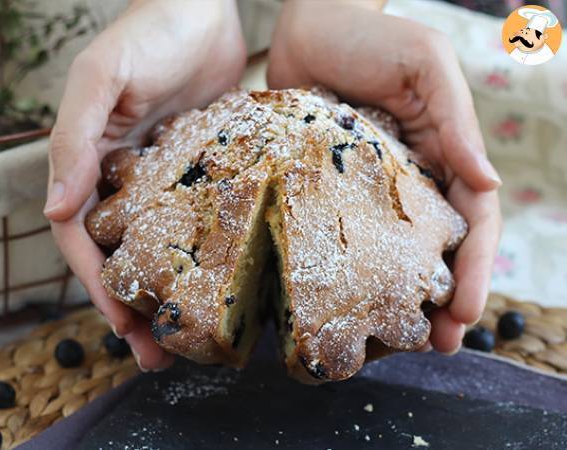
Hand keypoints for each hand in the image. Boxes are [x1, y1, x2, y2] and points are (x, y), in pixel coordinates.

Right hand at [44, 0, 245, 370]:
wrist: (204, 8)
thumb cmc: (150, 33)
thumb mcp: (102, 77)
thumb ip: (75, 138)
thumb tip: (53, 208)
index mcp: (90, 162)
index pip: (82, 237)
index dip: (98, 283)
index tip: (121, 325)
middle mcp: (121, 177)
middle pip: (121, 255)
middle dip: (131, 306)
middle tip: (154, 356)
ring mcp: (161, 178)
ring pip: (158, 248)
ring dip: (167, 293)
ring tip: (186, 338)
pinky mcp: (199, 171)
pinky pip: (194, 222)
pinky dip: (198, 257)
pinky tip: (216, 284)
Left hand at [268, 1, 501, 353]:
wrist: (309, 23)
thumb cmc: (372, 36)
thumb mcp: (425, 66)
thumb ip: (454, 120)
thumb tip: (486, 180)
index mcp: (445, 154)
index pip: (472, 222)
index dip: (473, 269)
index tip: (464, 314)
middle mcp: (413, 176)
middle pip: (437, 249)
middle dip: (443, 300)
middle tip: (436, 348)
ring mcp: (371, 185)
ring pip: (394, 251)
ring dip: (399, 297)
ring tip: (397, 342)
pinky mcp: (331, 184)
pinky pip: (346, 231)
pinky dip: (354, 268)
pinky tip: (344, 299)